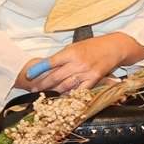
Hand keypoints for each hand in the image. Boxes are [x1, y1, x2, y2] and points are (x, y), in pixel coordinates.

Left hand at [21, 35, 135, 93]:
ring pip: (65, 85)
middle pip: (55, 76)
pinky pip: (79, 90)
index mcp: (71, 52)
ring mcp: (85, 72)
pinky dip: (70, 94)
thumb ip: (63, 56)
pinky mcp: (93, 79)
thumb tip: (49, 65)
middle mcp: (77, 63)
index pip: (50, 62)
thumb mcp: (75, 46)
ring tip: (44, 95)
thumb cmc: (93, 45)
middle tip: (33, 89)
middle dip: (42, 84)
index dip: (38, 69)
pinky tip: (62, 98)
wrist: (113, 47)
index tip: (29, 74)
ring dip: (53, 91)